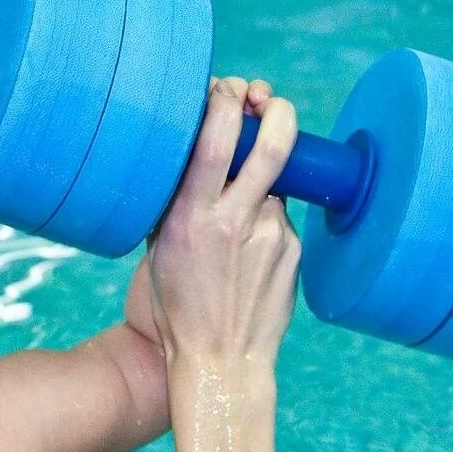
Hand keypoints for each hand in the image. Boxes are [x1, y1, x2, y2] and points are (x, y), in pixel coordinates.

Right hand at [146, 77, 301, 371]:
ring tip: (247, 196)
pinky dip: (268, 219)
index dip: (225, 100)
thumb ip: (176, 200)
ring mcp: (271, 238)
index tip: (225, 90)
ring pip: (277, 182)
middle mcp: (234, 223)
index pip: (216, 138)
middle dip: (274, 107)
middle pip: (271, 143)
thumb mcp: (159, 248)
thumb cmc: (179, 305)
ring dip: (265, 176)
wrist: (220, 361)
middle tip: (267, 99)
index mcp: (191, 218)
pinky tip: (251, 251)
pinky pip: (282, 218)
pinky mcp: (293, 253)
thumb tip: (190, 149)